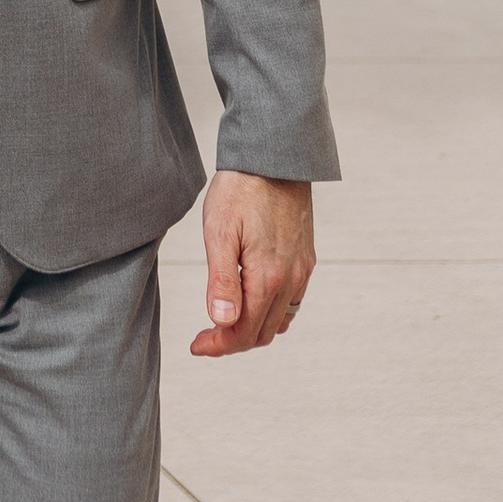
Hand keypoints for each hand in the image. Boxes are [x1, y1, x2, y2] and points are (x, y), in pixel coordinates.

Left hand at [191, 173, 313, 356]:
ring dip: (253, 329)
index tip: (196, 345)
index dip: (219, 346)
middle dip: (232, 341)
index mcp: (267, 278)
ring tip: (225, 321)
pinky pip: (292, 302)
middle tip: (205, 336)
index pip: (244, 332)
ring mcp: (301, 270)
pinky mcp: (306, 259)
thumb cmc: (241, 188)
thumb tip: (220, 322)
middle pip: (262, 333)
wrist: (274, 156)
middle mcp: (290, 280)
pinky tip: (252, 301)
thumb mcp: (219, 231)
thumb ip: (222, 281)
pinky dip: (272, 313)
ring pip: (279, 321)